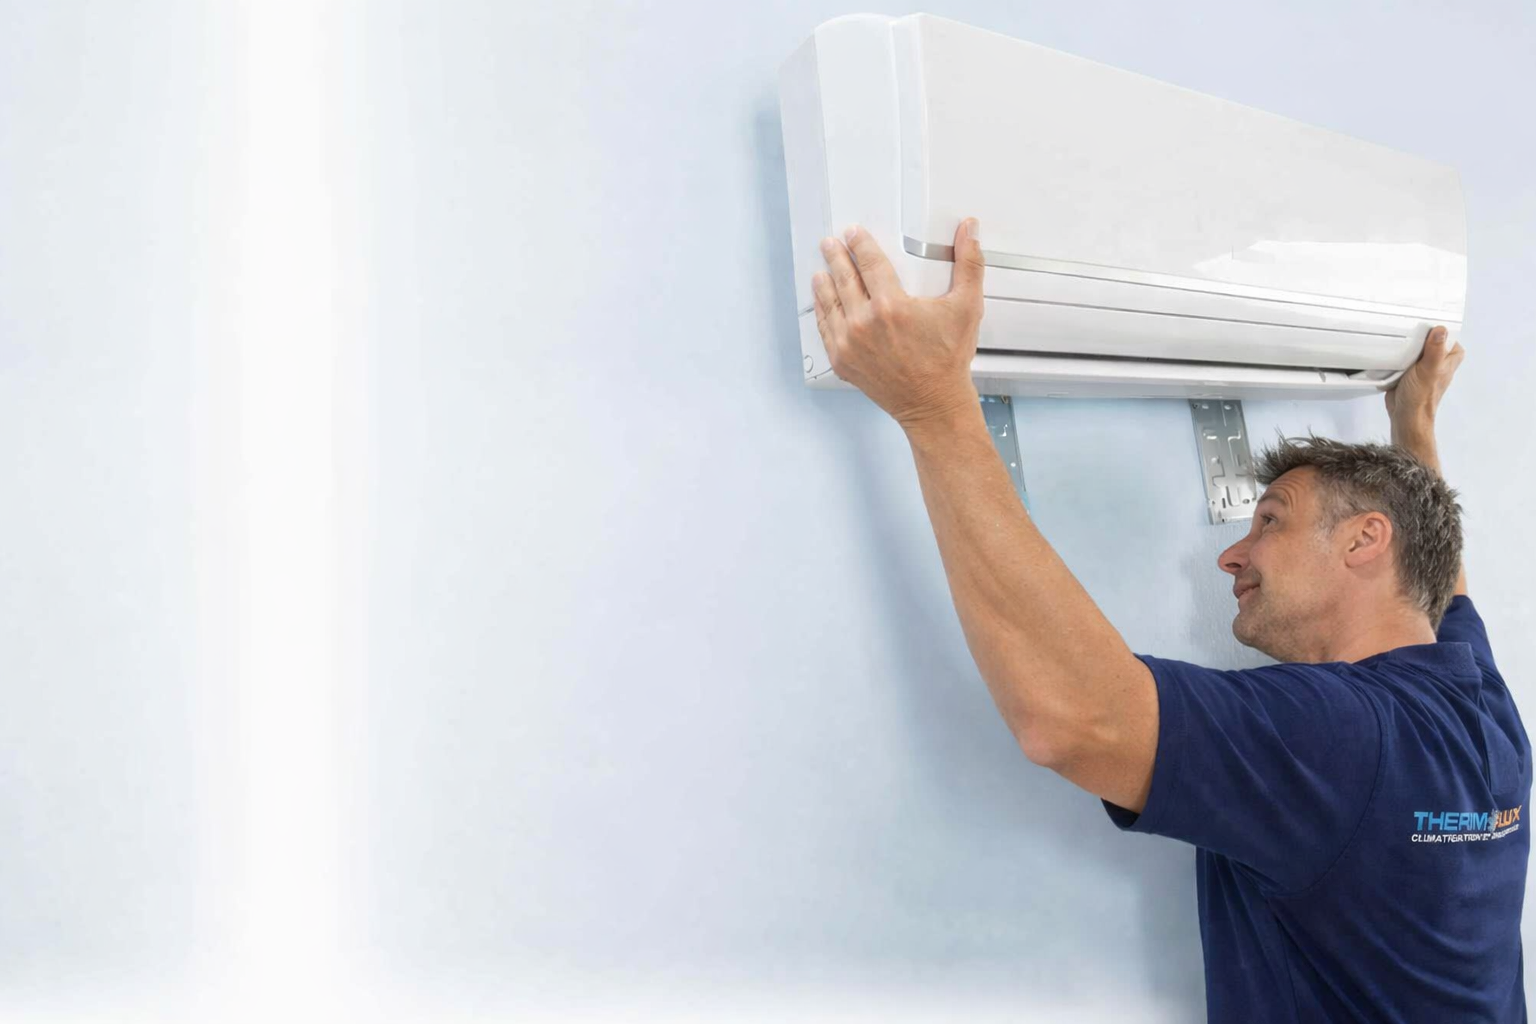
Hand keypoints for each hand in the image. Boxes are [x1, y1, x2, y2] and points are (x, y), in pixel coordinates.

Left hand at [811, 219, 984, 428]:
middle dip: (836, 258)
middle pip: (843, 279)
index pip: (868, 262)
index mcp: (891, 306)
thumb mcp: (966, 307)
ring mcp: (849, 343)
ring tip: (821, 270)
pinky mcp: (842, 361)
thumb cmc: (947, 361)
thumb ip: (969, 264)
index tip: (854, 234)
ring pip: (830, 303)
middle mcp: (864, 324)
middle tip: (830, 245)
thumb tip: (970, 231)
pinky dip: (822, 313)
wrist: (932, 403)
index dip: (860, 244)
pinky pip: (826, 330)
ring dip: (824, 282)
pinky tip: (822, 303)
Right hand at [1385, 325, 1464, 425]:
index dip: (1440, 327)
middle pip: (1431, 339)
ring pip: (1417, 348)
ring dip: (1408, 345)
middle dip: (1421, 334)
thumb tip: (1440, 330)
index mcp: (1449, 359)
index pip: (1449, 335)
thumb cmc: (1421, 397)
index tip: (1428, 320)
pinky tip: (1393, 354)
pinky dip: (1399, 355)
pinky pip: (1404, 357)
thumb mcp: (1429, 369)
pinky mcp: (1409, 371)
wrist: (1405, 415)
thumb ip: (1435, 349)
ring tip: (1401, 338)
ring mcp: (1423, 366)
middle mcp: (1438, 361)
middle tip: (1411, 326)